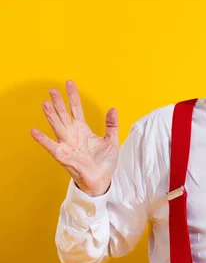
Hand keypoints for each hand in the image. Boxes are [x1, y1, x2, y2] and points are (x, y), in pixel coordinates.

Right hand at [30, 80, 119, 196]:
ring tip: (45, 103)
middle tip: (52, 89)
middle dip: (59, 102)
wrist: (102, 180)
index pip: (76, 109)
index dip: (73, 96)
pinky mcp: (63, 155)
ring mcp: (67, 144)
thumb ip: (111, 125)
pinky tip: (34, 131)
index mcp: (83, 130)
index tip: (69, 83)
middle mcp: (72, 134)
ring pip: (57, 126)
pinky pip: (51, 146)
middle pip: (64, 114)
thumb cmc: (105, 162)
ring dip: (51, 115)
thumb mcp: (112, 141)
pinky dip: (43, 139)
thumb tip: (113, 109)